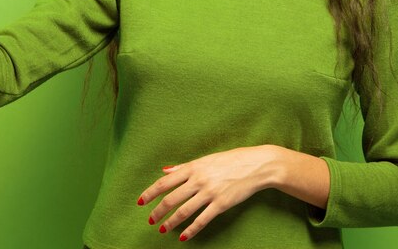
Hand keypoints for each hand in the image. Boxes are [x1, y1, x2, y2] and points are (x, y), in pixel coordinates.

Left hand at [138, 145, 280, 241]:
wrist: (256, 165)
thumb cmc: (232, 160)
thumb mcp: (206, 159)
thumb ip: (185, 166)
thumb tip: (165, 170)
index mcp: (194, 167)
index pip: (165, 182)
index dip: (151, 193)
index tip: (141, 201)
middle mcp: (199, 180)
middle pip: (171, 199)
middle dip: (158, 211)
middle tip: (151, 220)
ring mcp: (210, 192)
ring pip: (184, 211)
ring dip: (171, 222)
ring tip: (162, 229)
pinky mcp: (221, 204)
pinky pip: (202, 220)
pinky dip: (190, 230)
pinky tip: (183, 236)